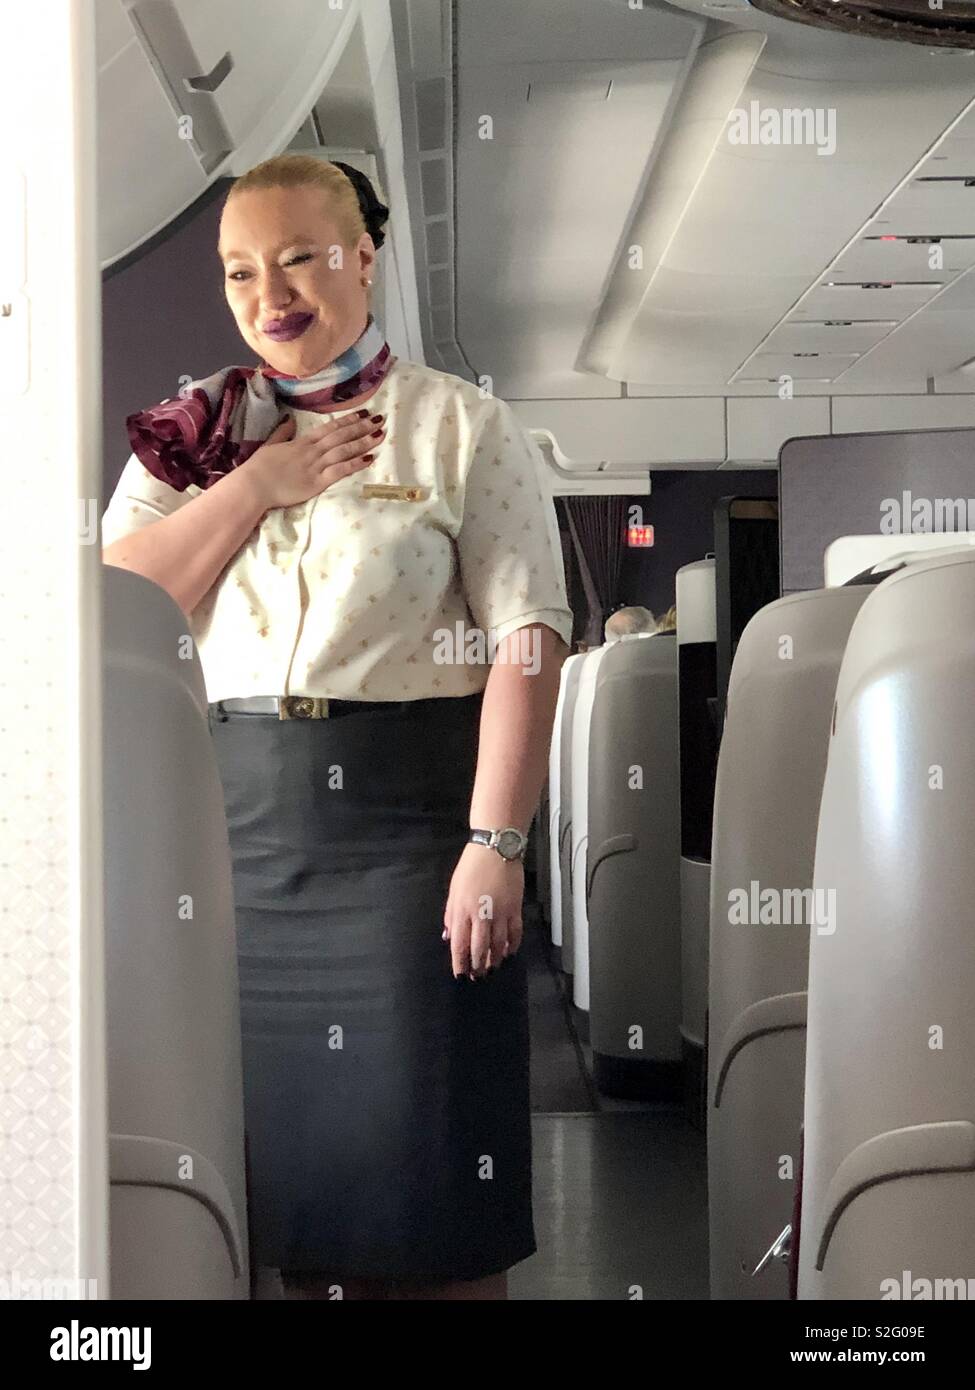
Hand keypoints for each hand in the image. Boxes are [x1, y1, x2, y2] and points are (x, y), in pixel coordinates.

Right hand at [240, 410, 385, 510]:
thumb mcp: (270, 444)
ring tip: (380, 435)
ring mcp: (316, 465)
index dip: (348, 420)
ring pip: (344, 450)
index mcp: (302, 441)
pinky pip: (340, 470)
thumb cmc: (259, 467)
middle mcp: (312, 450)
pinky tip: (369, 458)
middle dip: (361, 427)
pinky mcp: (317, 482)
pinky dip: (355, 463)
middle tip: (379, 419)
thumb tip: (290, 420)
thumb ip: (283, 432)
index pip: (329, 428)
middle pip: (341, 436)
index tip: (362, 413)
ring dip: (363, 442)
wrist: (253, 485)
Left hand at [442, 842, 524, 979]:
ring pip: (499, 944)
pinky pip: (515, 933)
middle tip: (478, 977)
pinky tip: (509, 953)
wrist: (496, 849)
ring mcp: (501, 912)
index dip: (460, 963)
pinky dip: (513, 945)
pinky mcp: (515, 908)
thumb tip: (449, 937)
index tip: (460, 975)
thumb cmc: (471, 867)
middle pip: (480, 948)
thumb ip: (451, 915)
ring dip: (495, 959)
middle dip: (478, 966)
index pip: (460, 944)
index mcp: (462, 910)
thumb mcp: (454, 890)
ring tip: (492, 968)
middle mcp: (481, 914)